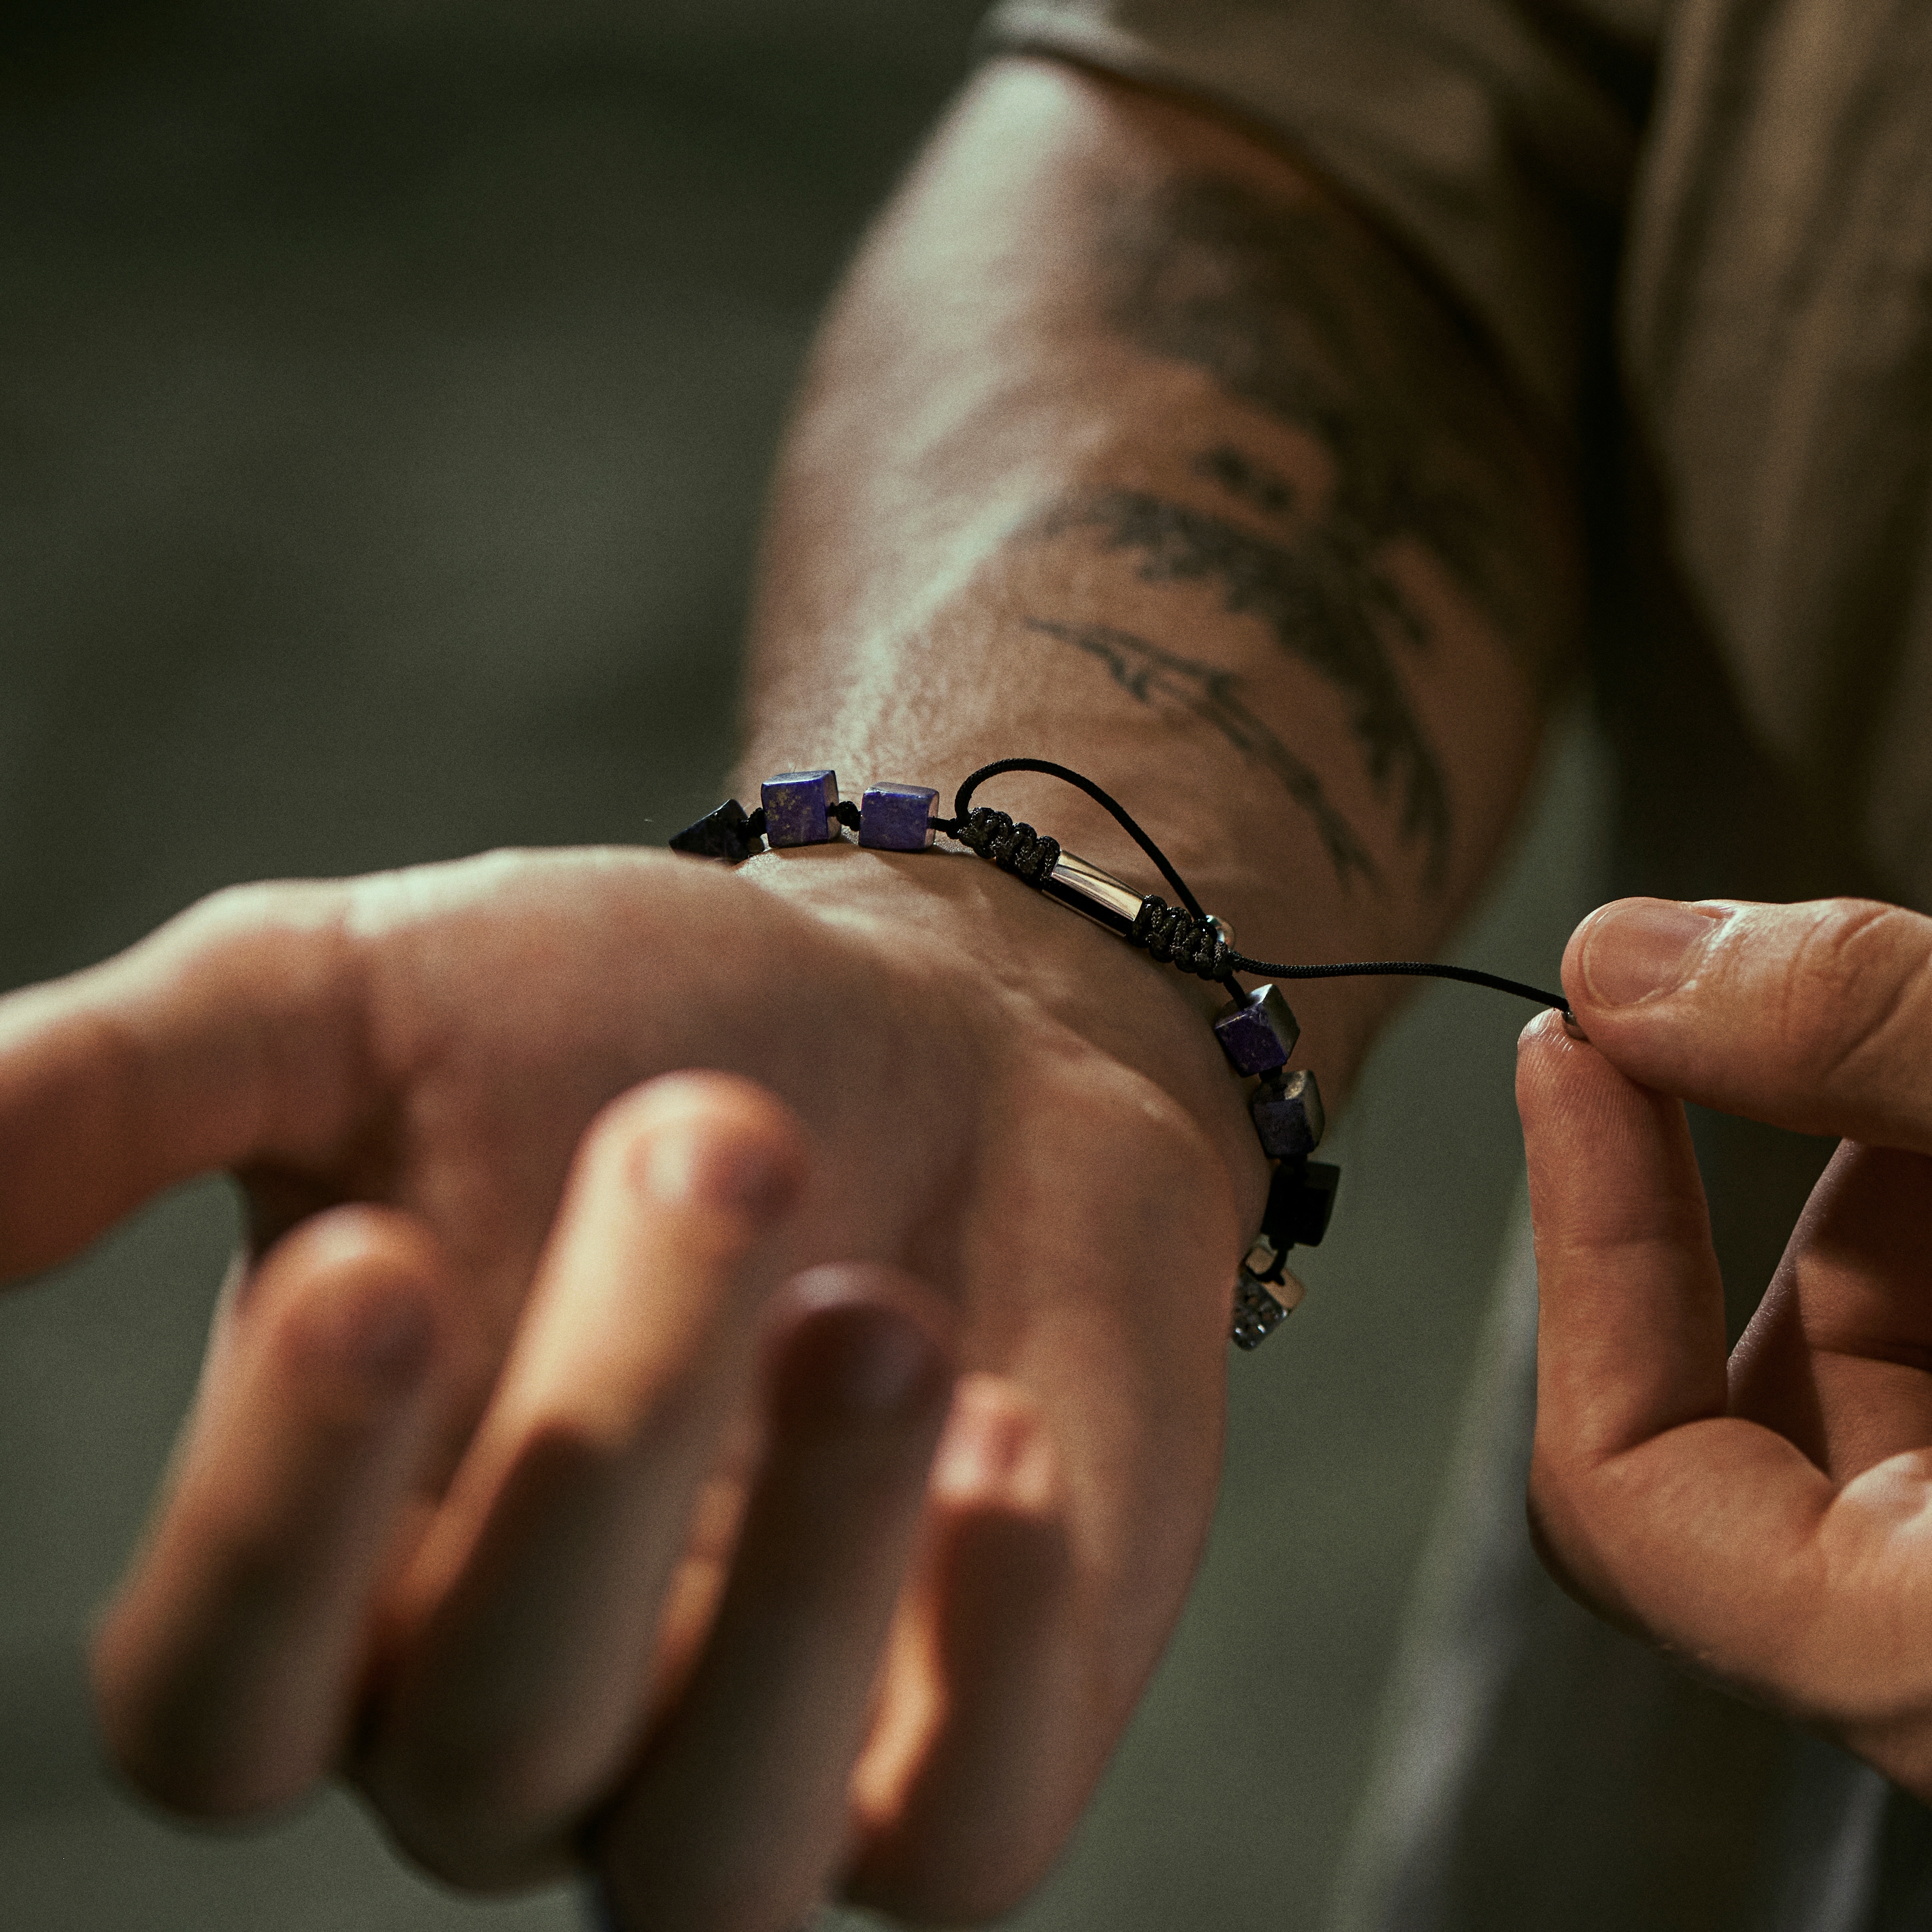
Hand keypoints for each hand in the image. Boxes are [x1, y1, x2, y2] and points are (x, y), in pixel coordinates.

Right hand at [0, 839, 1254, 1925]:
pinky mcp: (966, 1743)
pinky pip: (961, 1840)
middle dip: (603, 1434)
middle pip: (493, 1731)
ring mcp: (755, 1753)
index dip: (270, 1513)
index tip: (375, 1258)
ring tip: (873, 1306)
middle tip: (712, 1133)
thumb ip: (115, 1090)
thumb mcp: (355, 1001)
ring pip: (717, 1853)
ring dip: (808, 1571)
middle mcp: (525, 1713)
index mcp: (342, 1573)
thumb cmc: (633, 1010)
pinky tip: (1009, 1438)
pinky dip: (990, 1650)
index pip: (213, 1695)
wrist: (935, 1019)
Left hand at [1519, 895, 1931, 1797]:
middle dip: (1729, 1194)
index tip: (1571, 1055)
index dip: (1585, 1255)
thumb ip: (1879, 1040)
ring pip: (1872, 1390)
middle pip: (1740, 1428)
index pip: (1636, 1504)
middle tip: (1696, 1003)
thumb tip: (1623, 958)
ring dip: (1858, 1177)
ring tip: (1876, 1012)